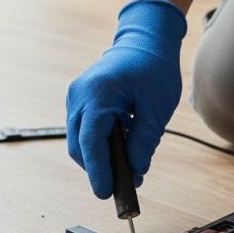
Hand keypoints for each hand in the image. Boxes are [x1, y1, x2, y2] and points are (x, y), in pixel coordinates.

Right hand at [66, 0, 186, 197]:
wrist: (144, 39)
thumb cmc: (153, 67)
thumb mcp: (157, 108)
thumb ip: (145, 141)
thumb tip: (136, 171)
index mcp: (98, 94)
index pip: (91, 142)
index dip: (98, 171)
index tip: (106, 193)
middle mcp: (79, 96)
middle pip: (80, 146)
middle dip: (99, 169)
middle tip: (124, 185)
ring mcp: (76, 97)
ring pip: (80, 141)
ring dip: (100, 157)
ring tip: (128, 166)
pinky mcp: (79, 101)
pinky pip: (84, 130)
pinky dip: (99, 143)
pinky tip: (121, 147)